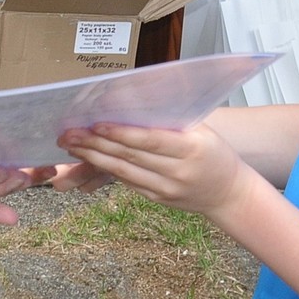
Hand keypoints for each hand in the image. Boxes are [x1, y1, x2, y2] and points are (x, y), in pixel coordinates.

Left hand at [58, 122, 252, 218]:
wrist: (229, 193)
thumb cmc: (213, 152)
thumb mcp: (202, 129)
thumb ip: (170, 118)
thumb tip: (132, 98)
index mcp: (191, 148)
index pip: (149, 140)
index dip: (120, 133)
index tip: (95, 124)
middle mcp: (178, 171)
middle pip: (130, 156)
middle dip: (95, 144)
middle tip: (69, 133)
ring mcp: (167, 189)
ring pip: (124, 172)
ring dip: (94, 158)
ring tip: (71, 145)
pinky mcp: (159, 199)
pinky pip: (128, 183)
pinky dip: (107, 170)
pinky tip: (90, 159)